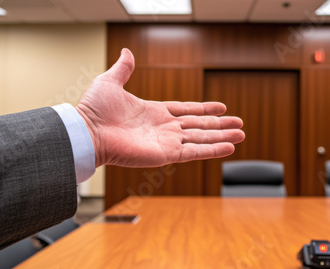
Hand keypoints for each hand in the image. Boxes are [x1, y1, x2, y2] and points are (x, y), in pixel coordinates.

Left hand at [76, 48, 244, 167]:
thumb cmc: (95, 109)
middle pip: (199, 126)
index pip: (186, 110)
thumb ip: (123, 69)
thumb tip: (127, 52)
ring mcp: (166, 142)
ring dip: (222, 137)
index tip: (221, 107)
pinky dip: (212, 150)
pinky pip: (194, 152)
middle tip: (239, 124)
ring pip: (201, 139)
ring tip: (241, 135)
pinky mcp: (166, 154)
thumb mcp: (110, 82)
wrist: (88, 131)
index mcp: (155, 112)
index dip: (204, 110)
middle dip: (220, 125)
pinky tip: (230, 147)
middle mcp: (164, 128)